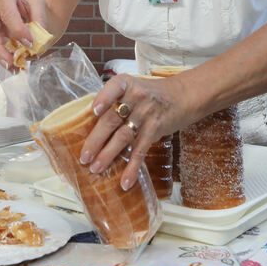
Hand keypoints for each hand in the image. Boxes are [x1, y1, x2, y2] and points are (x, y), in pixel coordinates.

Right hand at [0, 0, 48, 67]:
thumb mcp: (39, 1)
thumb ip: (40, 19)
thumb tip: (37, 42)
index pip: (8, 13)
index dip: (18, 30)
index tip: (30, 43)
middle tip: (10, 63)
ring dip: (0, 54)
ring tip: (12, 67)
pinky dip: (2, 53)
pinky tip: (11, 63)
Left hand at [79, 74, 188, 190]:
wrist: (182, 96)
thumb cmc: (149, 94)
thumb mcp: (132, 88)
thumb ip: (114, 101)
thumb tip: (89, 126)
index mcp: (125, 84)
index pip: (114, 88)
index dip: (104, 99)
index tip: (94, 110)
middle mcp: (136, 97)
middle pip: (112, 119)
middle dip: (96, 140)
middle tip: (84, 157)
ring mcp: (146, 114)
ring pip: (123, 137)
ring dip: (108, 154)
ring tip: (96, 168)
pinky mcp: (155, 129)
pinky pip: (140, 150)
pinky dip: (132, 167)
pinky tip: (125, 181)